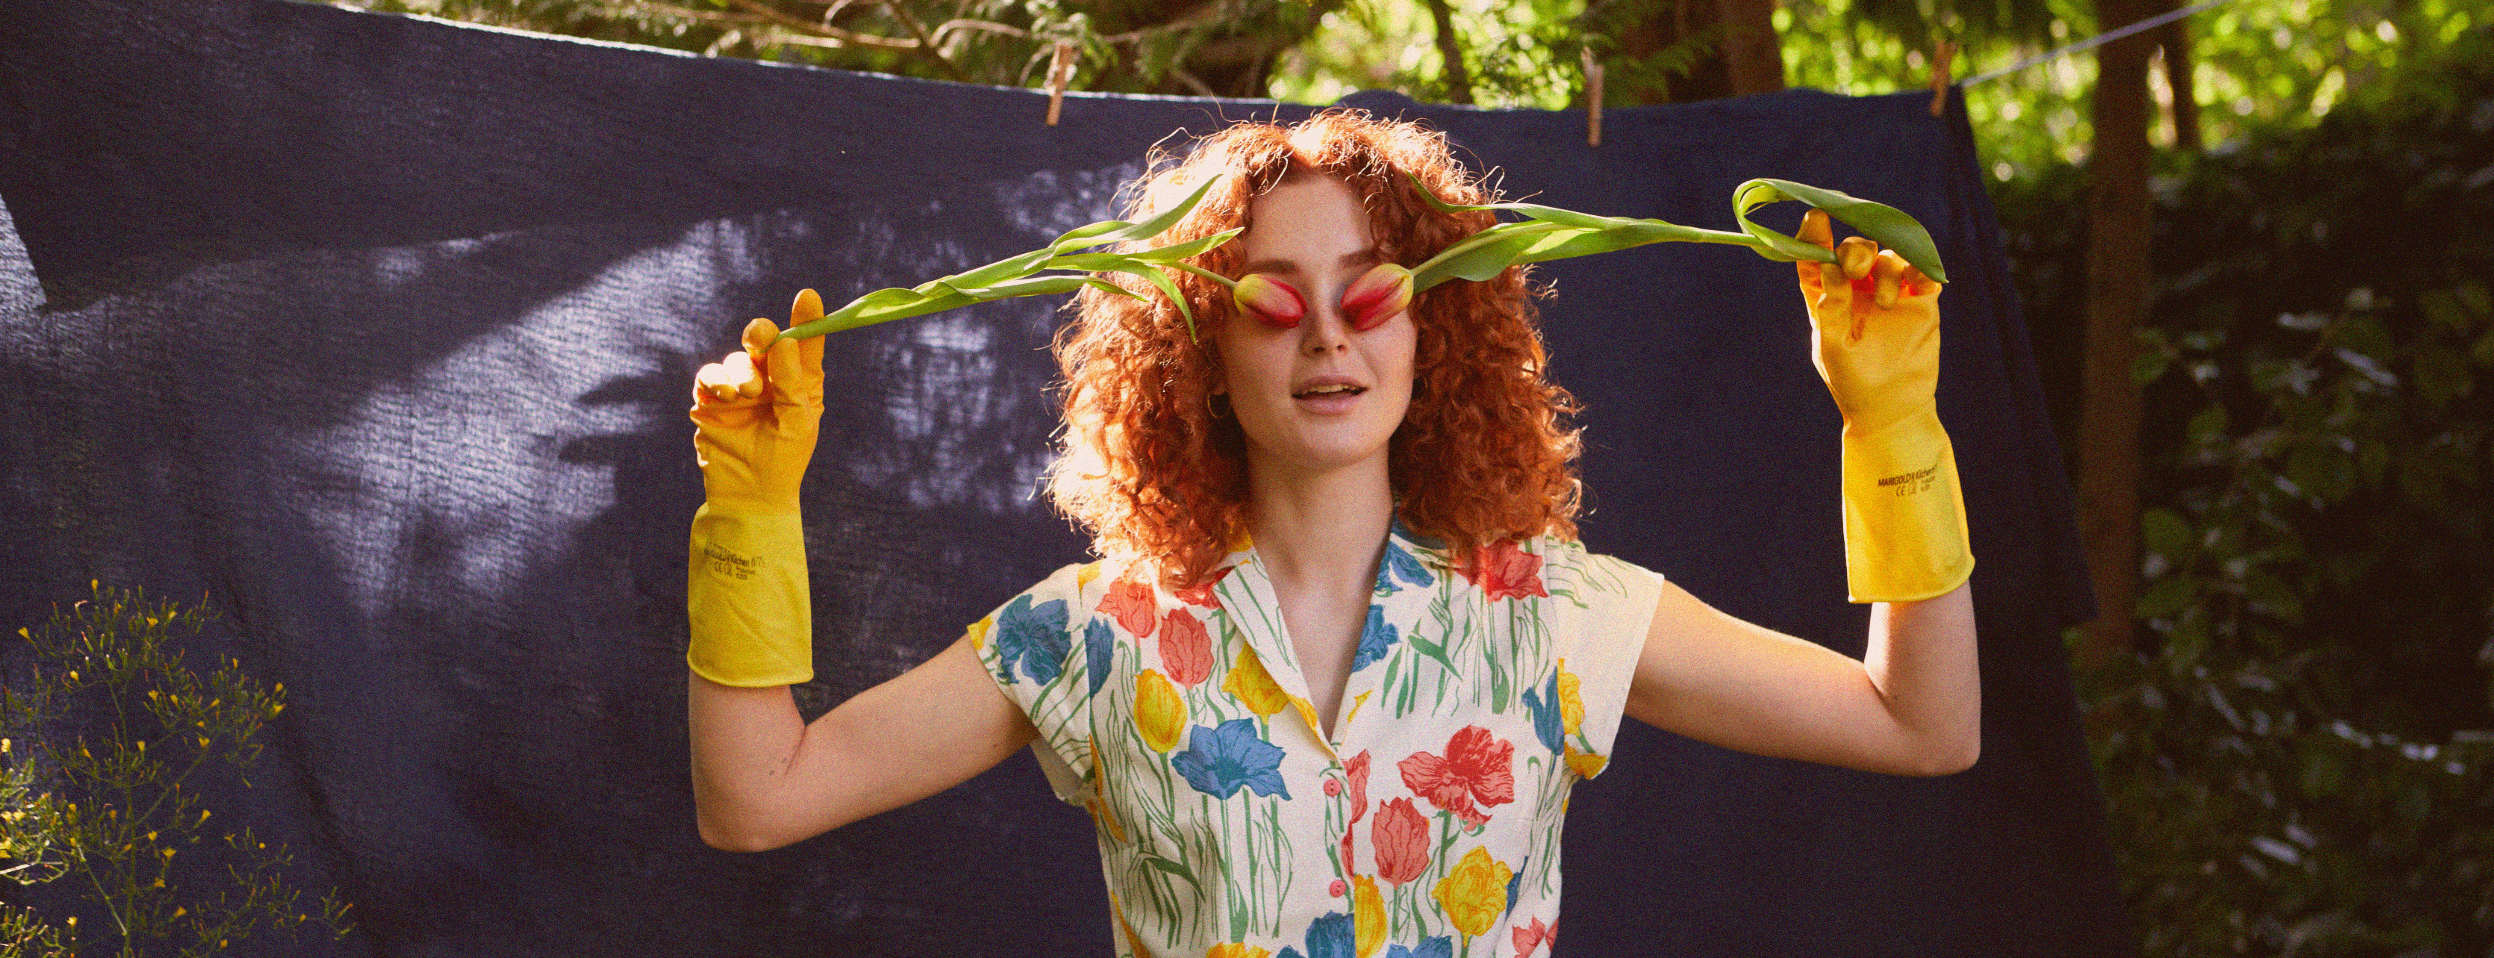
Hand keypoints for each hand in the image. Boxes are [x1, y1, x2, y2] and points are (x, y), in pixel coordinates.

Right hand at [690, 290, 826, 506]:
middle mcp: (771, 378)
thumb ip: (791, 382)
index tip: (806, 296)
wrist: (751, 494)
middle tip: (760, 339)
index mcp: (800, 381)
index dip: (807, 318)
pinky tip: (726, 395)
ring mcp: (739, 386)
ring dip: (741, 370)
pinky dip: (716, 378)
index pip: (805, 343)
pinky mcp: (711, 398)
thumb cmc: (784, 459)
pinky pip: (709, 374)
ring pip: (737, 358)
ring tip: (746, 393)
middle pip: (765, 340)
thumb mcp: (797, 421)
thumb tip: (783, 341)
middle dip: (761, 334)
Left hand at [1795, 209, 1943, 436]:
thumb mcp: (1833, 345)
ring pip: (1889, 258)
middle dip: (1855, 250)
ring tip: (1887, 304)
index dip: (1814, 234)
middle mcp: (1856, 288)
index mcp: (1826, 295)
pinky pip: (1923, 271)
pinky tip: (1922, 285)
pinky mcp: (1920, 300)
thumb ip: (1831, 306)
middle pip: (1855, 249)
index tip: (1816, 216)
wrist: (1892, 408)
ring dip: (1887, 271)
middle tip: (1856, 269)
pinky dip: (1923, 269)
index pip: (1815, 256)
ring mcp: (1889, 291)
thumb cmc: (1852, 381)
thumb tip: (1828, 267)